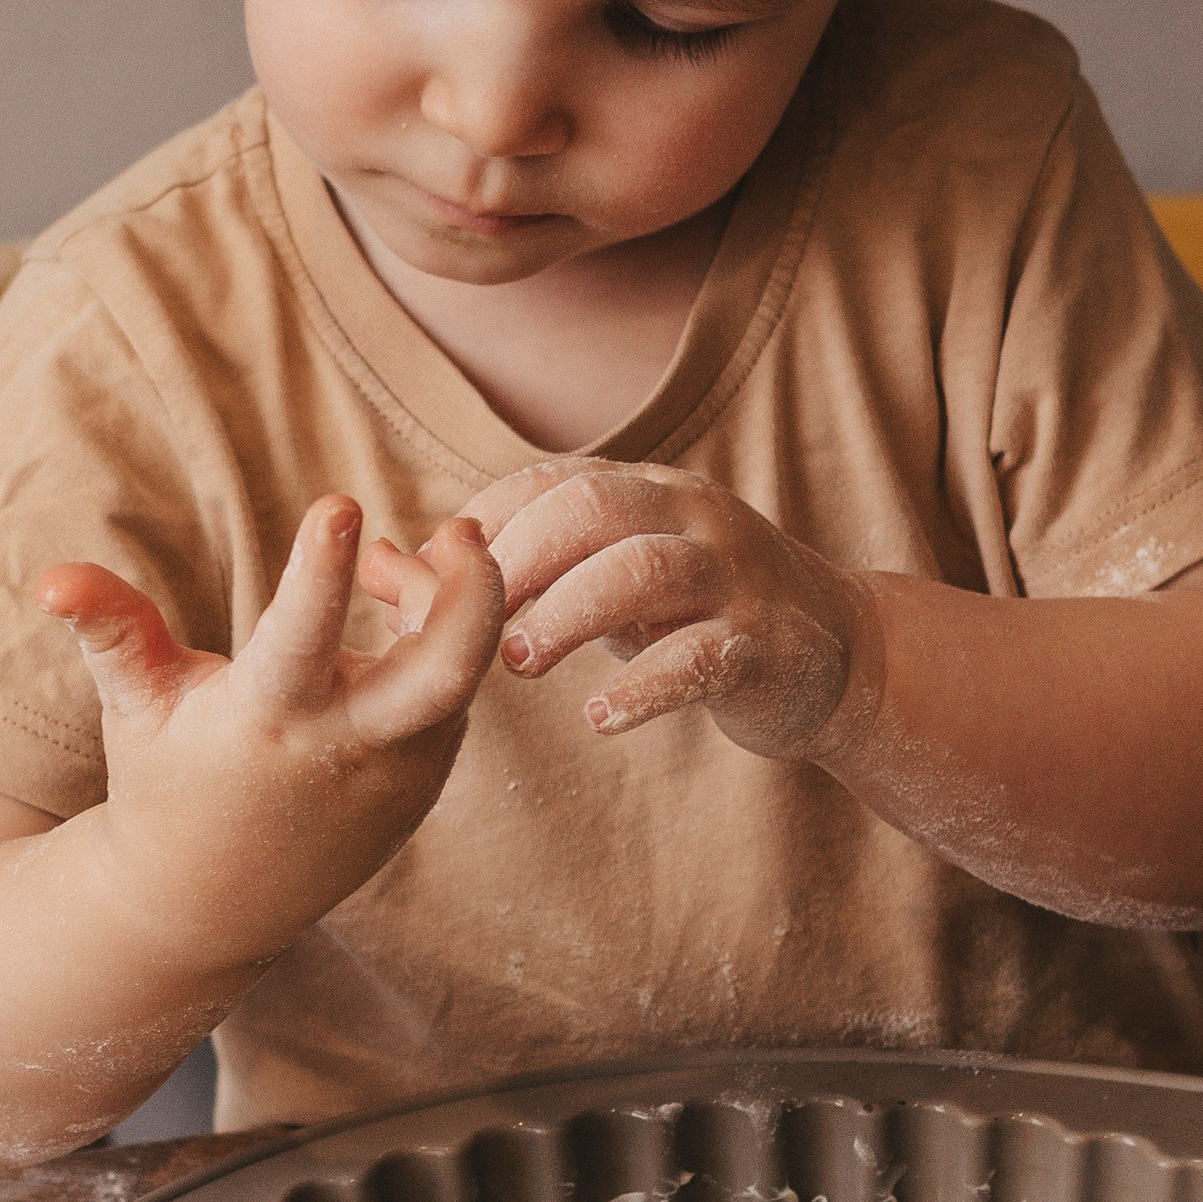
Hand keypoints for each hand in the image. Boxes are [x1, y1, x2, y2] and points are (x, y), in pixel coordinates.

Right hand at [37, 496, 504, 969]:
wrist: (211, 902)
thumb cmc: (165, 783)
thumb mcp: (136, 706)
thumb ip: (111, 630)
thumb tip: (49, 579)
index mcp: (264, 721)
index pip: (300, 638)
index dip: (322, 571)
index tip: (340, 503)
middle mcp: (343, 749)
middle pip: (444, 672)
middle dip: (471, 593)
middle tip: (462, 528)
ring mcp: (396, 773)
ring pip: (460, 676)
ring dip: (452, 603)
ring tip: (395, 562)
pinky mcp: (423, 782)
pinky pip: (454, 698)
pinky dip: (442, 643)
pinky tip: (402, 607)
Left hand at [400, 459, 875, 761]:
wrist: (831, 653)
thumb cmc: (684, 615)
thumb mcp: (592, 583)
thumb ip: (492, 579)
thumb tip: (371, 566)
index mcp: (643, 490)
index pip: (547, 483)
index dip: (482, 529)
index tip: (433, 588)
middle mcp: (690, 514)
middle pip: (590, 508)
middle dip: (518, 563)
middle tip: (470, 630)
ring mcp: (735, 575)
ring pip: (645, 568)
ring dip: (569, 612)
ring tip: (520, 665)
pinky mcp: (766, 644)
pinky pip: (702, 656)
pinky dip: (644, 686)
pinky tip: (599, 718)